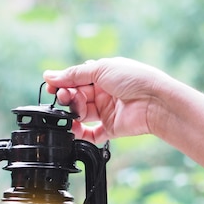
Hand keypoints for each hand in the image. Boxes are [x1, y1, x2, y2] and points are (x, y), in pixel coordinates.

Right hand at [43, 57, 177, 142]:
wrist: (155, 102)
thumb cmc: (134, 79)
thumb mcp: (100, 69)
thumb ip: (74, 75)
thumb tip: (49, 76)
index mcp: (102, 75)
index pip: (76, 79)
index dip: (63, 83)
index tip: (52, 86)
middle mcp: (103, 93)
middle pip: (76, 96)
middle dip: (68, 96)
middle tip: (66, 96)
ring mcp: (106, 111)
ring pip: (81, 114)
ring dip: (73, 113)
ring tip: (76, 110)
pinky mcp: (110, 128)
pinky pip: (91, 134)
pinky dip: (81, 133)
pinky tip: (74, 129)